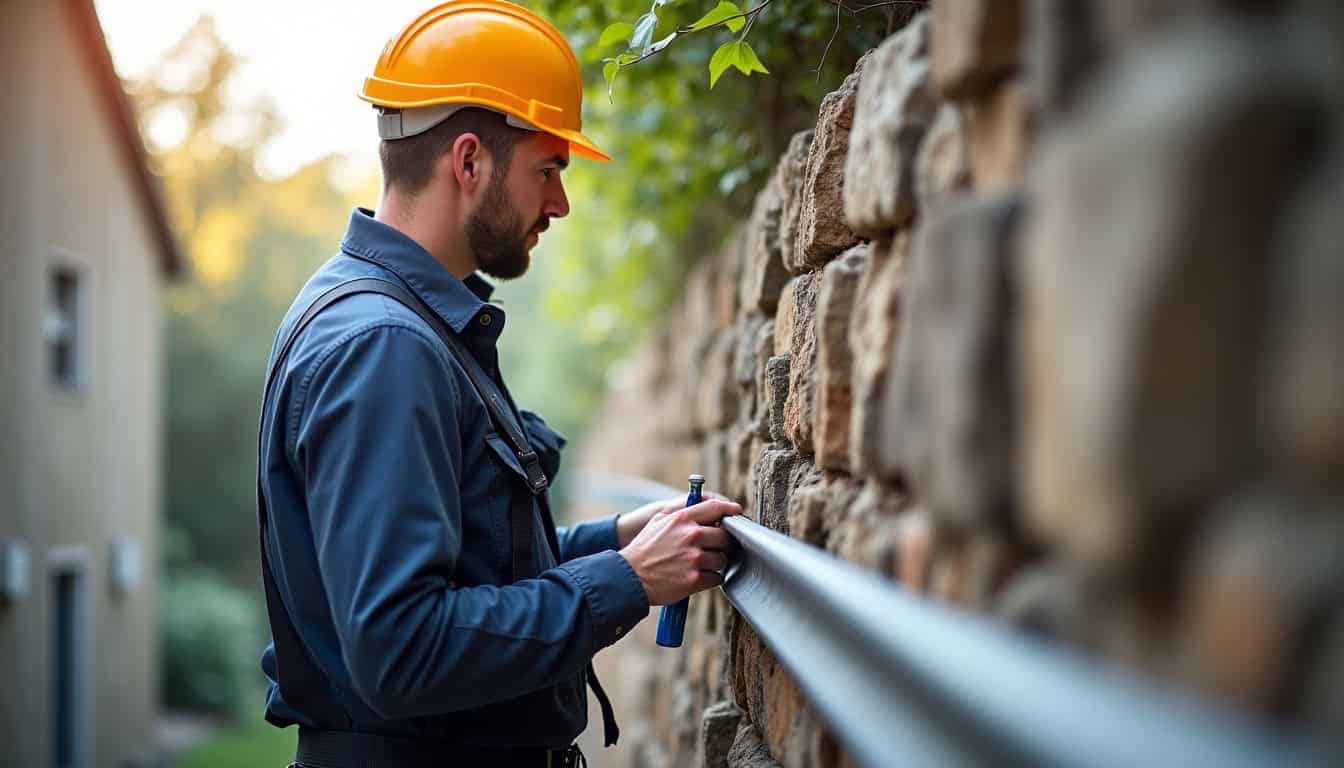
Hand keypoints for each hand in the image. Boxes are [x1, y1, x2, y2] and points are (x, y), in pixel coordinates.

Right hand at [619, 498, 741, 605]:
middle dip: (723, 543)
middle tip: (717, 548)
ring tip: (701, 565)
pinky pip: (716, 578)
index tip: (737, 512)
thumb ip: (682, 512)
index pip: (716, 508)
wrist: (629, 577)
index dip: (730, 509)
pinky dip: (711, 578)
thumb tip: (704, 506)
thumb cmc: (644, 549)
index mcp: (682, 519)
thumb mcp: (659, 521)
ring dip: (716, 563)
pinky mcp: (694, 580)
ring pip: (722, 559)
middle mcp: (691, 536)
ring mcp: (694, 559)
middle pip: (725, 536)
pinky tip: (698, 577)